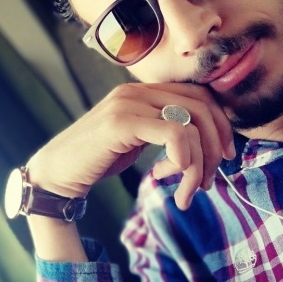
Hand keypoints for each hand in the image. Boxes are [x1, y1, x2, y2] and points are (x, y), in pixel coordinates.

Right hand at [27, 83, 234, 209]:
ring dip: (199, 164)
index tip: (226, 155)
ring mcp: (129, 103)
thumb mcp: (138, 140)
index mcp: (144, 91)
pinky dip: (183, 162)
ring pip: (191, 125)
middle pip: (202, 107)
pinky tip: (167, 180)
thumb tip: (199, 146)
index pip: (200, 96)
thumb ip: (164, 132)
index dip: (221, 125)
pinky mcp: (122, 122)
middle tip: (211, 179)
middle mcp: (138, 90)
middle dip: (216, 147)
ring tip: (188, 191)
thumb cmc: (98, 158)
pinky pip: (174, 134)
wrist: (57, 171)